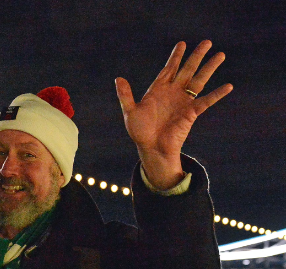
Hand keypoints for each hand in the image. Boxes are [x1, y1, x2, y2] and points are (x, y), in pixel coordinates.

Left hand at [115, 40, 232, 188]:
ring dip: (209, 68)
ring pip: (199, 80)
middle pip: (187, 69)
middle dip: (196, 56)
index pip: (169, 68)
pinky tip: (228, 86)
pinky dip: (217, 94)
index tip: (182, 43)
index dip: (176, 56)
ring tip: (220, 55)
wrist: (151, 148)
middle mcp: (173, 93)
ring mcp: (183, 101)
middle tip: (207, 42)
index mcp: (158, 90)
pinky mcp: (191, 112)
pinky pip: (206, 101)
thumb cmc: (140, 132)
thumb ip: (125, 95)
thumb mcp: (130, 112)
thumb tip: (118, 79)